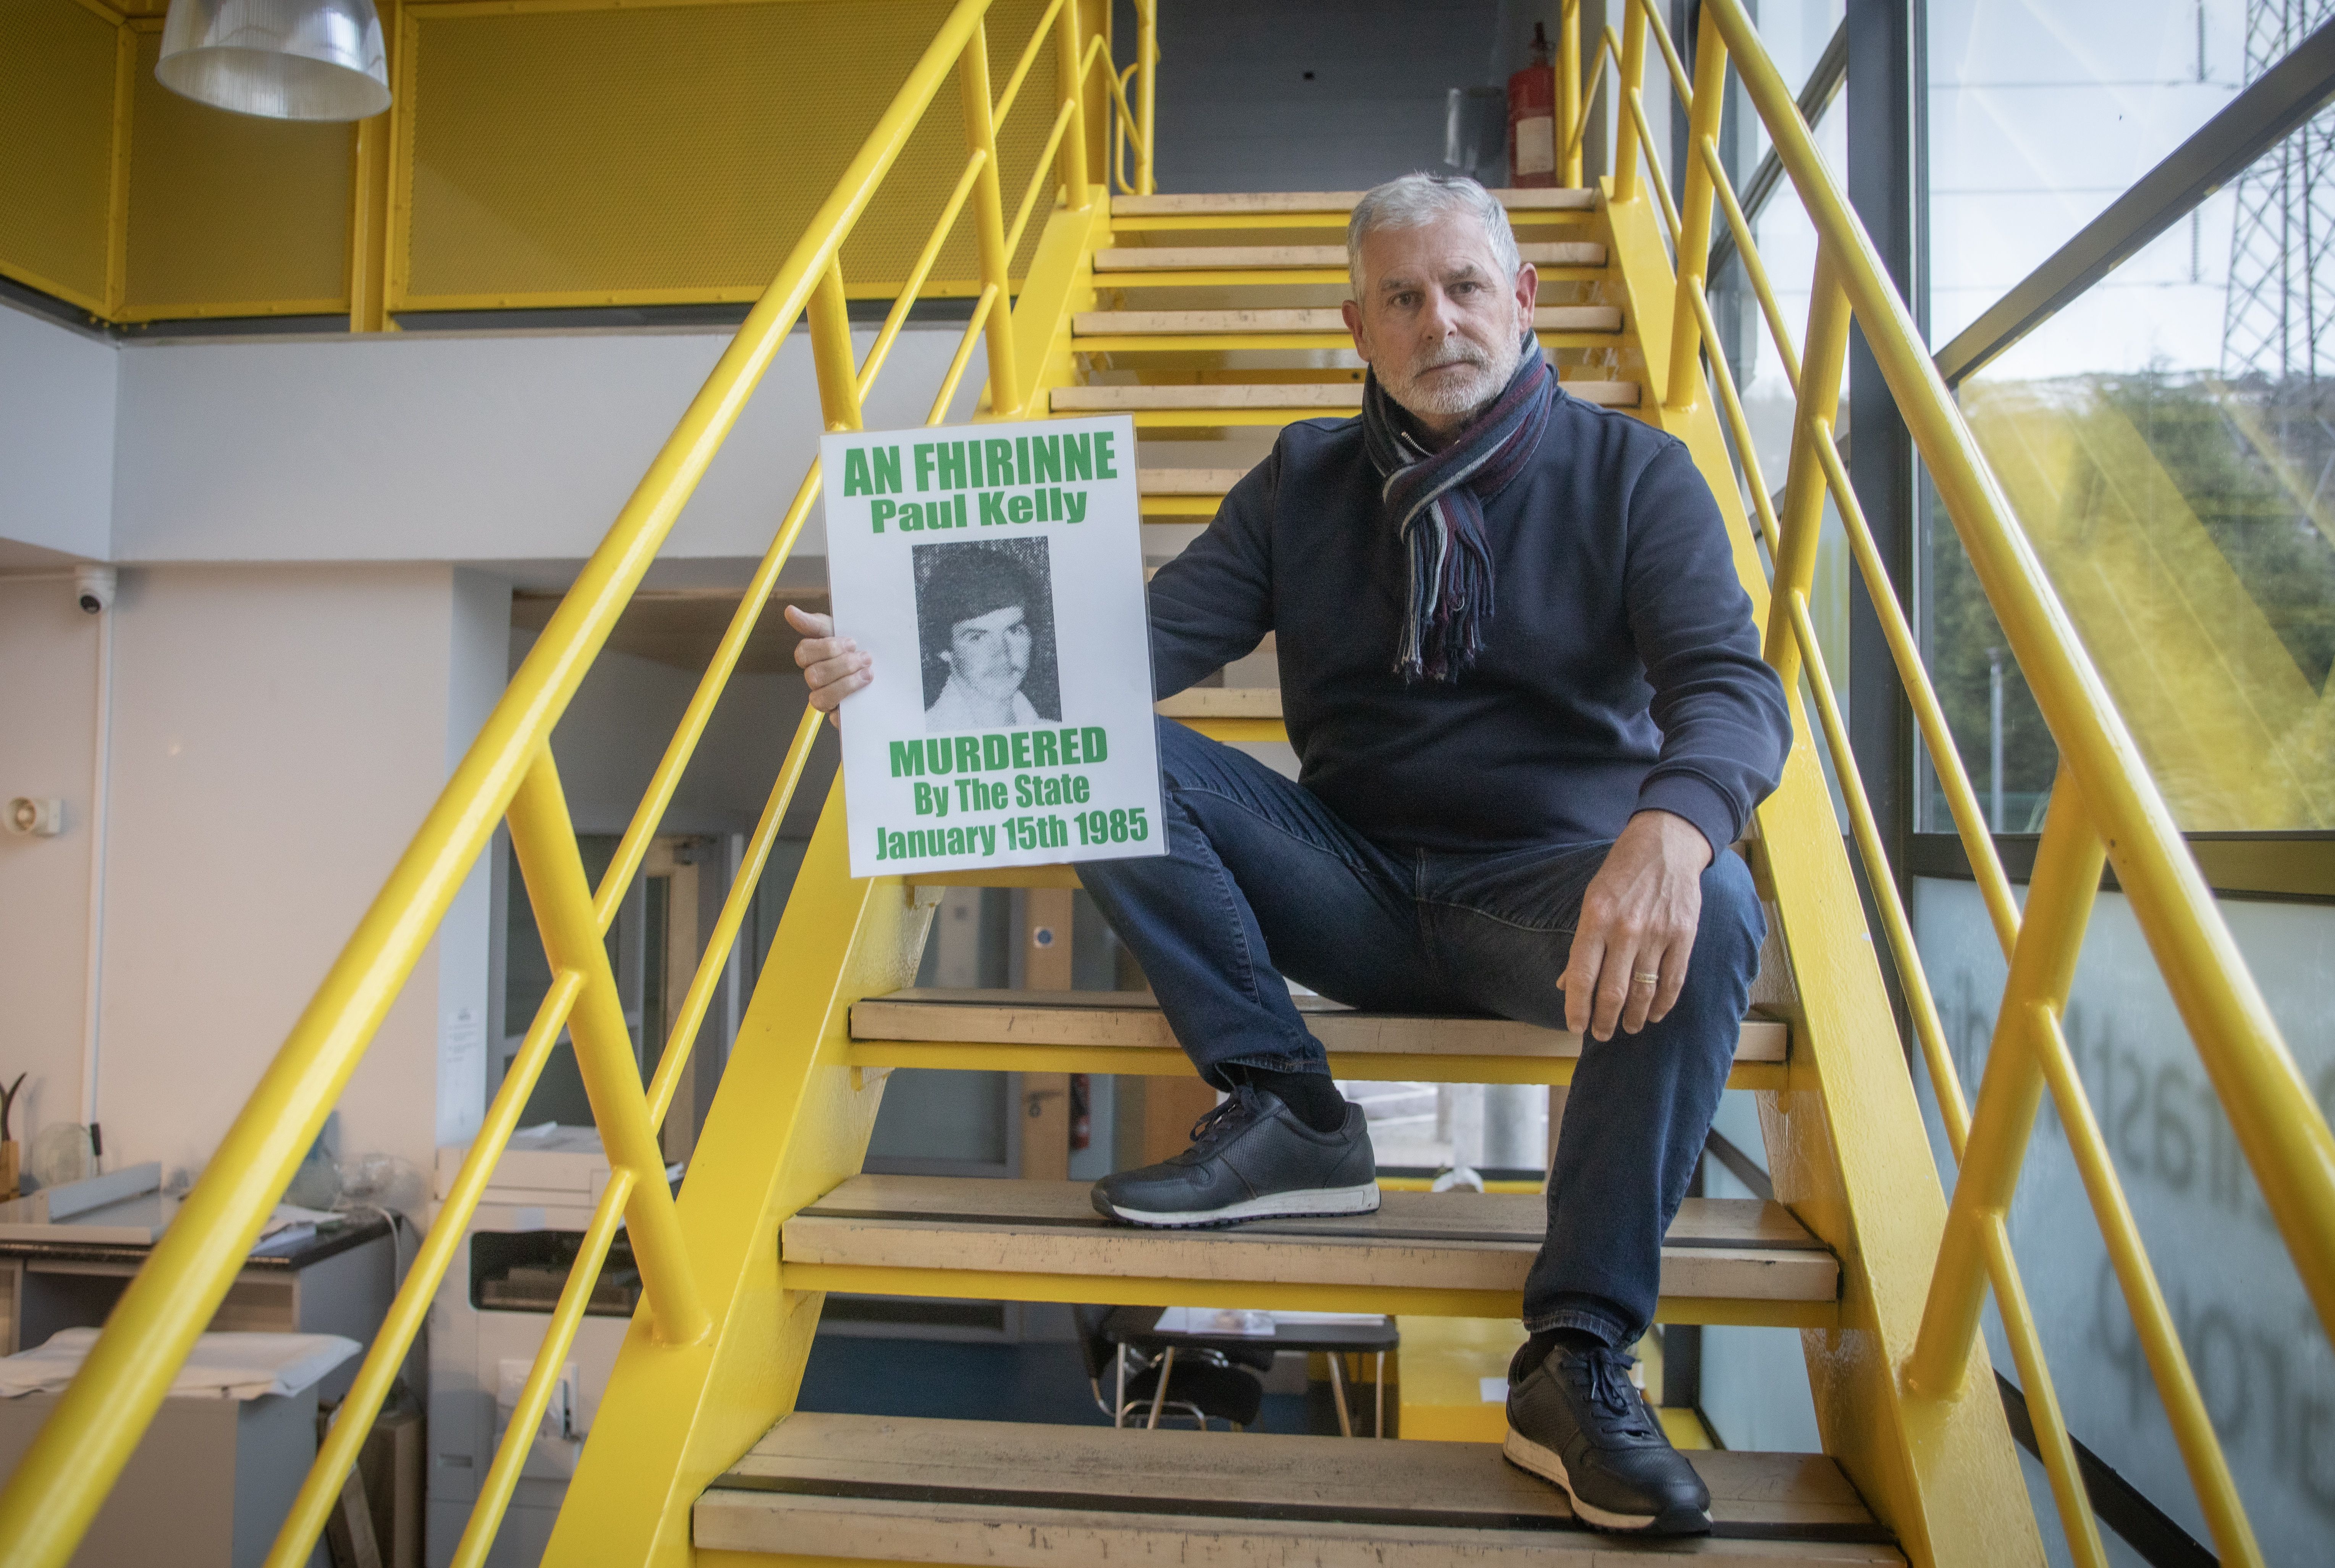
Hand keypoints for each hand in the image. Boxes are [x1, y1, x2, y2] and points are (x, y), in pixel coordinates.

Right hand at [787, 604, 871, 728]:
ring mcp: (826, 701)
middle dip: (842, 665)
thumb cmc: (861, 649)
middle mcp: (816, 681)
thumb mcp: (842, 631)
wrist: (891, 670)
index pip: (804, 653)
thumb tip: (790, 611)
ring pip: (821, 698)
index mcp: (813, 658)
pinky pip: (836, 720)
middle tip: (865, 657)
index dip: (826, 648)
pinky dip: (850, 706)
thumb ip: (816, 624)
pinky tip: (865, 695)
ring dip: (846, 684)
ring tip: (869, 673)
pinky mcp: (840, 719)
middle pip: (814, 675)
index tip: (852, 642)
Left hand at [1560, 810, 1712, 1041]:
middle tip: (1601, 1034)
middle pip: (1612, 991)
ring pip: (1643, 991)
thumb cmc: (1622, 874)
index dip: (1576, 1008)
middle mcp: (1625, 929)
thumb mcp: (1591, 900)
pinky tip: (1654, 1014)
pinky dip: (1663, 1004)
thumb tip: (1566, 985)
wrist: (1666, 844)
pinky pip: (1673, 980)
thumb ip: (1582, 944)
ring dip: (1633, 1017)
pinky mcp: (1684, 935)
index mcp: (1595, 919)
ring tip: (1627, 1028)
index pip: (1581, 975)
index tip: (1575, 1027)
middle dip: (1604, 1020)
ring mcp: (1657, 933)